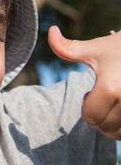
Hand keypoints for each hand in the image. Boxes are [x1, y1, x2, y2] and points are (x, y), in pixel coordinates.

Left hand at [48, 25, 120, 139]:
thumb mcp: (95, 48)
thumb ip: (67, 47)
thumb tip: (50, 30)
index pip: (90, 117)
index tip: (91, 92)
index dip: (86, 106)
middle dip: (99, 115)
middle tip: (103, 97)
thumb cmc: (120, 48)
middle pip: (105, 127)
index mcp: (111, 87)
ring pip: (120, 133)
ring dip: (113, 123)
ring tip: (114, 102)